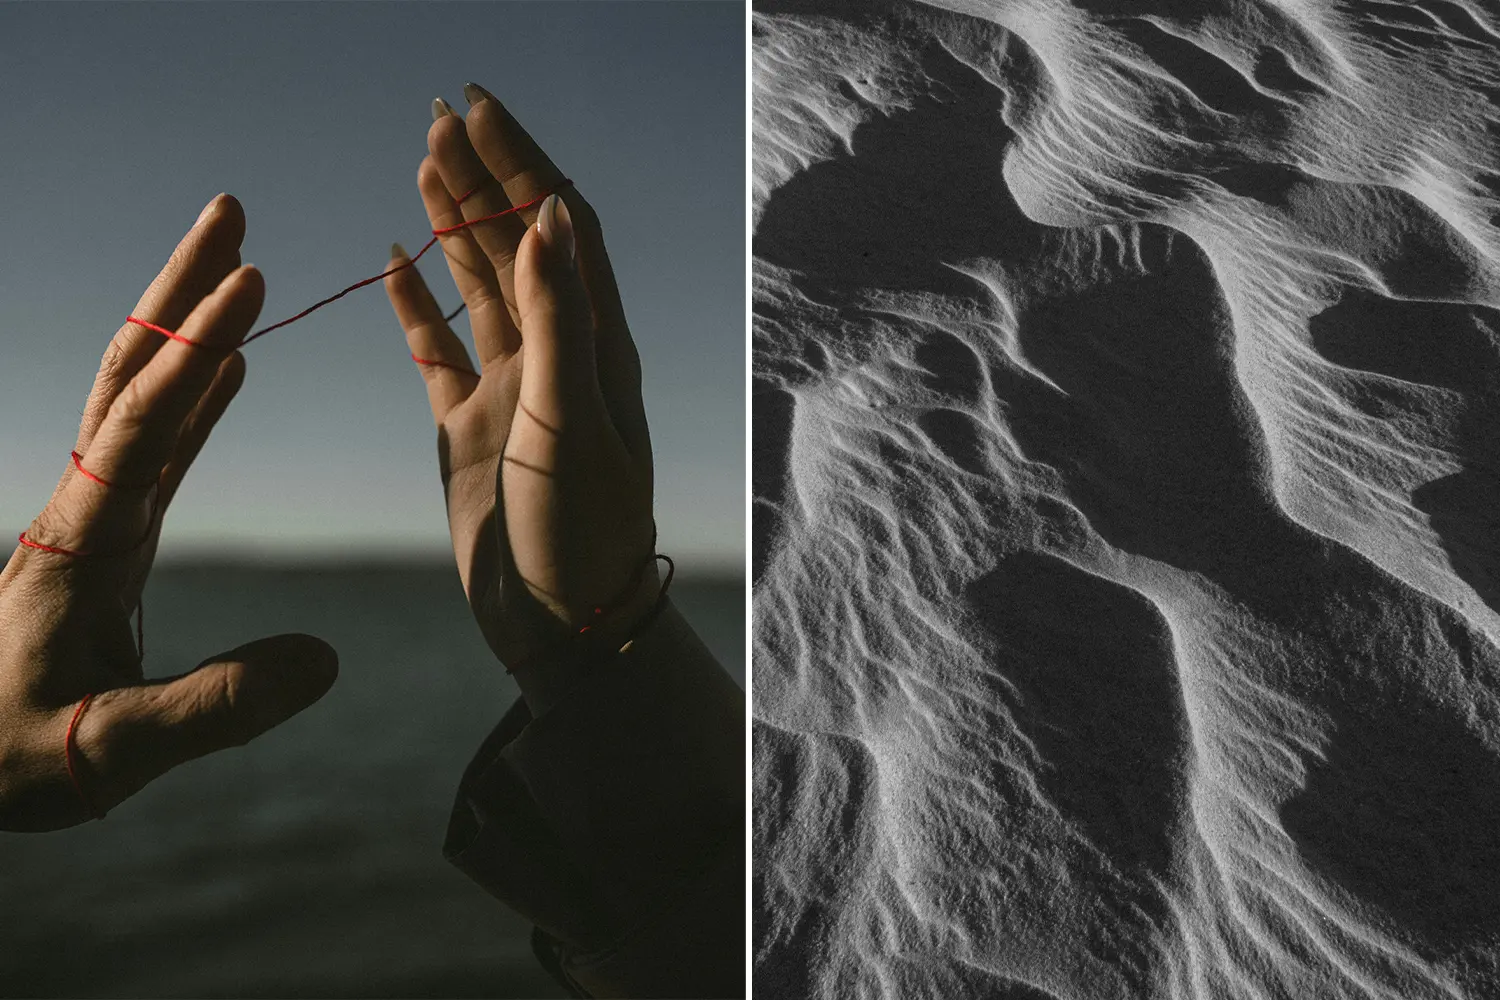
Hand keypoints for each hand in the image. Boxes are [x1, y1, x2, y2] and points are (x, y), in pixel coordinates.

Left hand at [0, 196, 337, 830]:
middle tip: (229, 213)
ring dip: (185, 322)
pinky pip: (158, 443)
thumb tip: (325, 662)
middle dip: (179, 290)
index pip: (139, 427)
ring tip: (236, 260)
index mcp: (79, 541)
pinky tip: (228, 366)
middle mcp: (84, 507)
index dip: (194, 354)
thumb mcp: (111, 750)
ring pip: (140, 393)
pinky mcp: (110, 533)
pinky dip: (195, 391)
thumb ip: (214, 708)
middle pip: (131, 372)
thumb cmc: (14, 758)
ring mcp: (96, 514)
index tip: (249, 284)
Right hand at [384, 84, 655, 712]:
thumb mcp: (574, 421)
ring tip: (424, 161)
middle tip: (442, 113)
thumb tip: (548, 218)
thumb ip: (559, 322)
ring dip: (451, 225)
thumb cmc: (582, 532)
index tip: (482, 107)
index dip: (524, 163)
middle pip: (515, 243)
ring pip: (476, 287)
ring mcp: (511, 389)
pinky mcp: (470, 428)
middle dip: (483, 175)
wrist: (563, 622)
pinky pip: (437, 351)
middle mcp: (554, 355)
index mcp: (592, 344)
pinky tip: (395, 264)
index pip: (559, 229)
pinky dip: (415, 306)